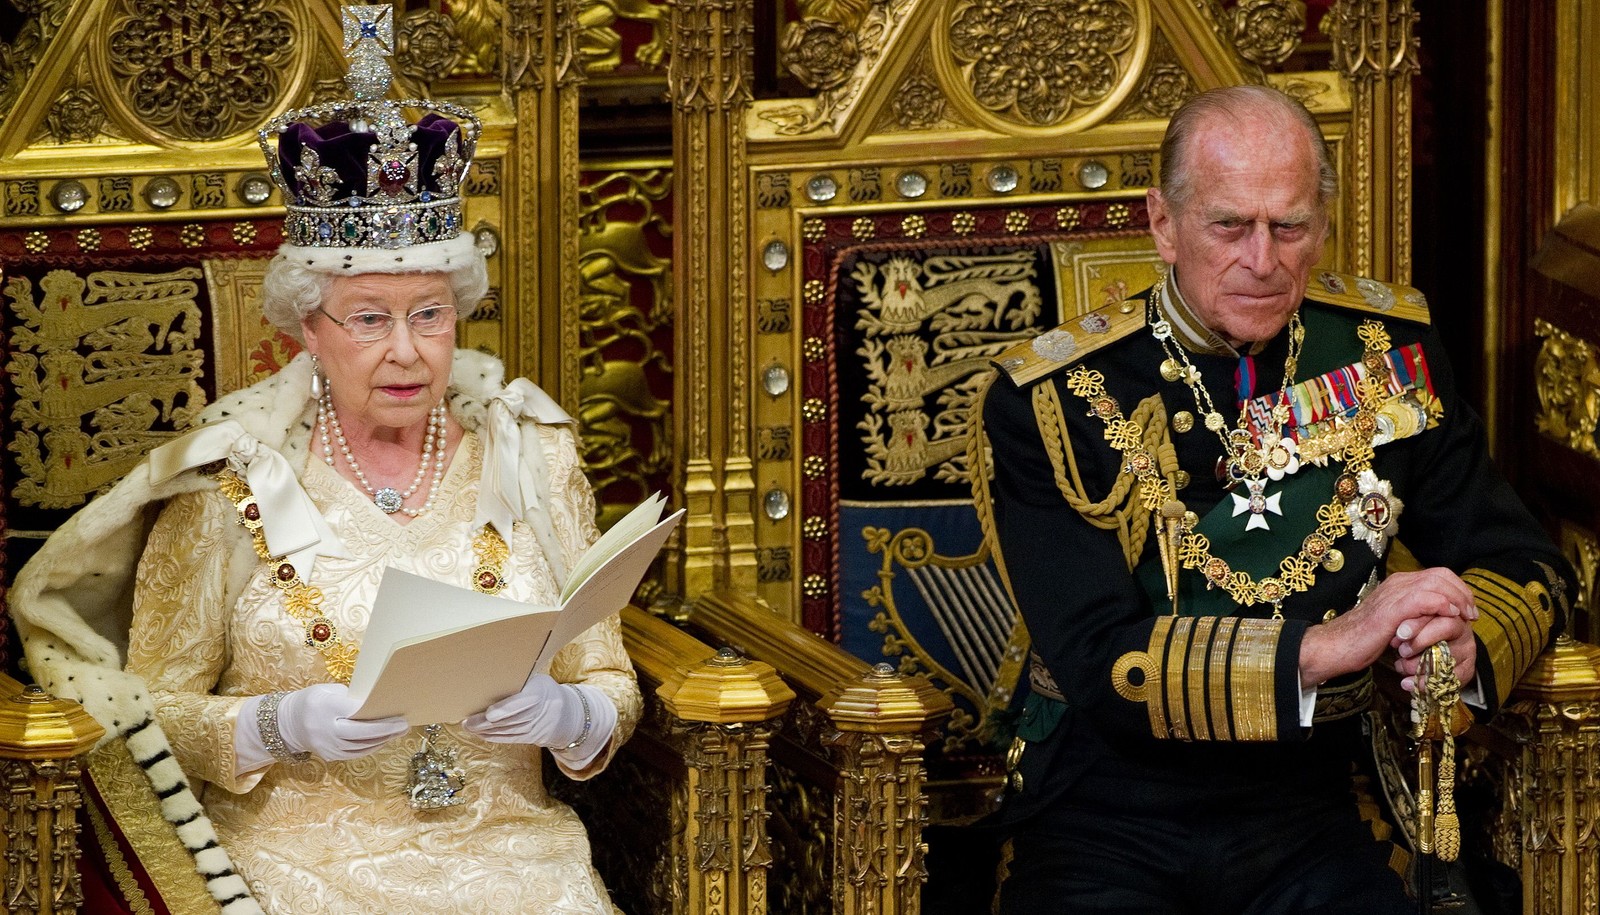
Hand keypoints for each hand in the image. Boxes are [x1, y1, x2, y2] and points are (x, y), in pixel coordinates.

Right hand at [275, 684, 409, 760]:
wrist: (287, 724)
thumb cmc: (313, 701)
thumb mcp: (327, 690)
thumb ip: (349, 695)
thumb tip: (376, 700)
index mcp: (325, 707)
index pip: (354, 711)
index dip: (375, 712)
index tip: (394, 710)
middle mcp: (325, 729)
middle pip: (360, 732)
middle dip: (386, 729)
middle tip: (404, 725)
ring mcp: (327, 746)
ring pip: (360, 746)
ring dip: (382, 740)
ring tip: (399, 731)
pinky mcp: (330, 756)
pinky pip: (355, 754)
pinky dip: (371, 747)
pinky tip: (384, 740)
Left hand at [462, 674, 613, 750]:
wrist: (563, 712)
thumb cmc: (542, 689)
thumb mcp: (536, 679)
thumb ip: (519, 679)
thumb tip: (490, 667)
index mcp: (539, 693)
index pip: (521, 703)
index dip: (505, 710)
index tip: (489, 713)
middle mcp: (536, 713)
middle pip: (508, 720)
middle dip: (485, 722)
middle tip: (466, 720)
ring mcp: (532, 728)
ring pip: (505, 731)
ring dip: (484, 730)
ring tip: (467, 726)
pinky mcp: (527, 738)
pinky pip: (507, 739)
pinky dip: (491, 737)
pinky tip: (479, 733)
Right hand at [1299, 568, 1475, 687]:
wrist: (1339, 645)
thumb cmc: (1364, 638)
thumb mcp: (1396, 621)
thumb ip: (1414, 614)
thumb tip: (1438, 618)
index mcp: (1398, 584)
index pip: (1438, 574)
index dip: (1459, 589)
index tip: (1467, 610)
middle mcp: (1397, 583)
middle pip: (1442, 574)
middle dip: (1463, 593)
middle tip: (1471, 614)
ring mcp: (1394, 593)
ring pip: (1437, 583)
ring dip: (1457, 599)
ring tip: (1464, 617)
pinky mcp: (1392, 609)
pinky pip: (1426, 599)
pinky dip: (1442, 606)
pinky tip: (1450, 618)